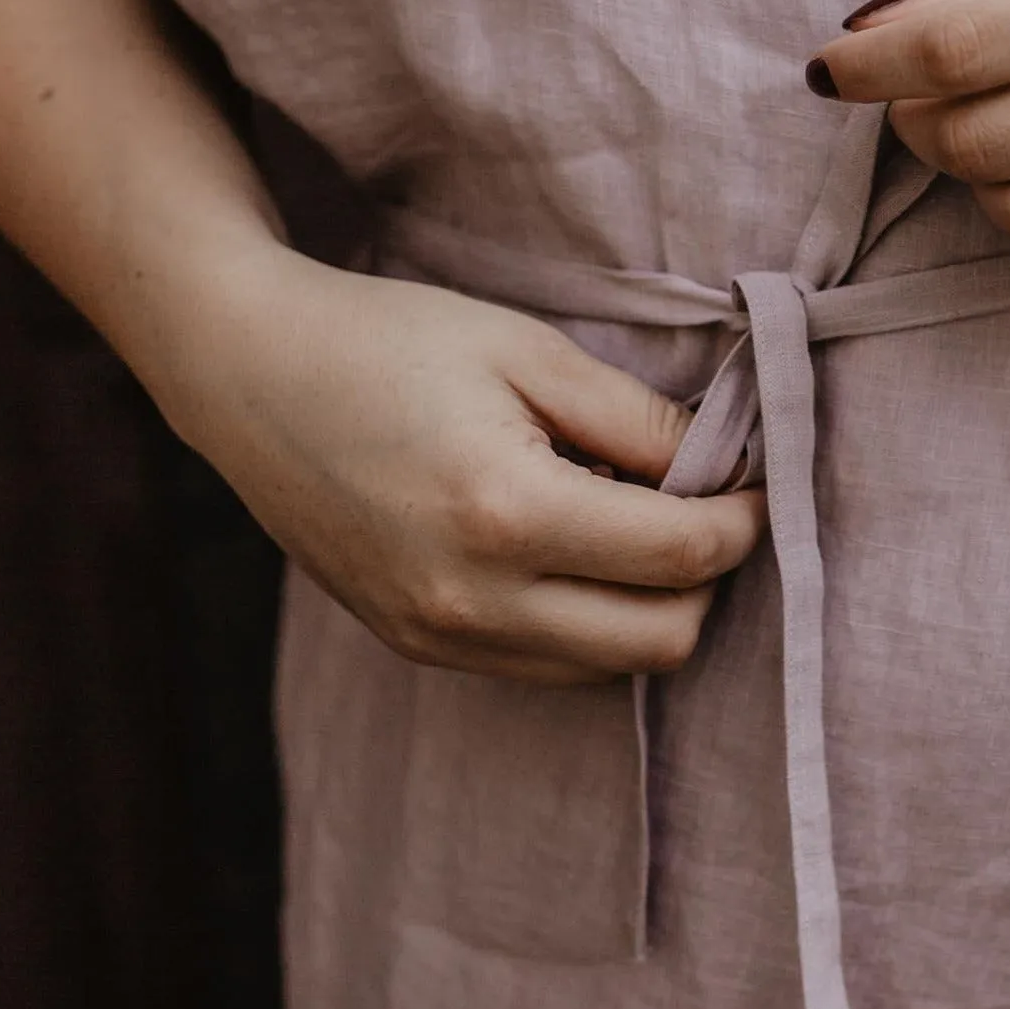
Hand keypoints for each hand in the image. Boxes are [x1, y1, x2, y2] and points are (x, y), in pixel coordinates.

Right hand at [153, 249, 763, 682]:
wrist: (249, 374)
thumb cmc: (388, 340)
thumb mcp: (527, 351)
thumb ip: (636, 418)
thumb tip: (723, 468)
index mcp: (506, 514)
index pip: (681, 556)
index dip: (744, 519)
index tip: (760, 479)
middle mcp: (471, 600)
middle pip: (660, 640)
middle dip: (707, 576)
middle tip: (707, 502)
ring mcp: (437, 636)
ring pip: (606, 668)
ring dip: (648, 607)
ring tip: (635, 518)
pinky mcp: (416, 646)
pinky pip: (543, 667)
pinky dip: (587, 621)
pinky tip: (574, 547)